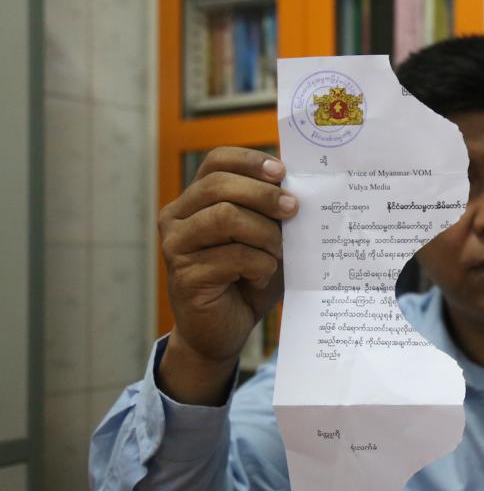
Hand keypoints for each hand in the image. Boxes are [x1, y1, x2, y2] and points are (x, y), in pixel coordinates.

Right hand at [156, 147, 297, 403]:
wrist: (224, 330)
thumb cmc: (248, 278)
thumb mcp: (265, 238)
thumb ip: (274, 212)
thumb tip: (301, 186)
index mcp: (195, 199)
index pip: (216, 161)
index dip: (249, 160)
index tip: (281, 171)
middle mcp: (177, 217)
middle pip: (219, 186)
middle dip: (263, 195)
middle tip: (293, 209)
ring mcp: (176, 246)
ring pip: (224, 217)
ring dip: (263, 234)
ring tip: (279, 253)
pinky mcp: (184, 276)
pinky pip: (231, 257)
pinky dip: (258, 265)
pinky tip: (261, 279)